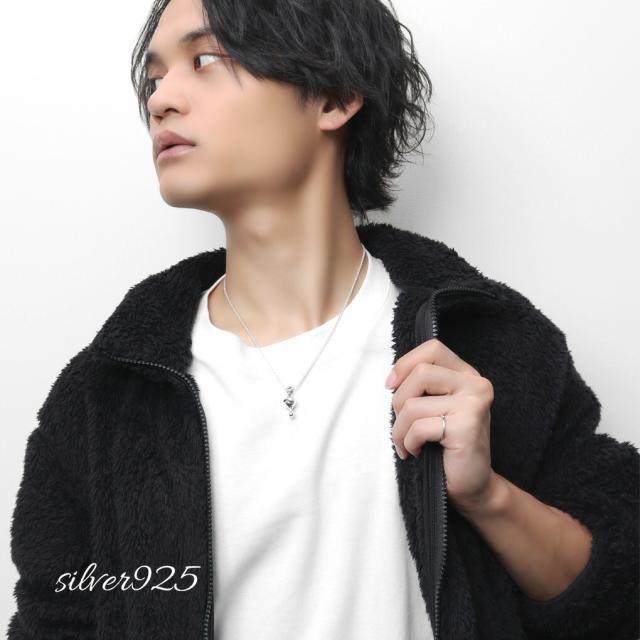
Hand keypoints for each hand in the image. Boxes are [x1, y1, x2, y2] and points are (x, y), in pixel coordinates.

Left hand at [387, 338, 495, 507]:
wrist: (473, 486)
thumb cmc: (447, 447)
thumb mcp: (434, 408)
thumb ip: (421, 387)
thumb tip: (392, 379)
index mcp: (467, 375)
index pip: (432, 349)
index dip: (405, 364)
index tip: (391, 386)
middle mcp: (475, 385)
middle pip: (419, 373)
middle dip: (398, 402)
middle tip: (402, 424)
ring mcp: (474, 404)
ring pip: (413, 404)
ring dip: (399, 429)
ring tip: (407, 443)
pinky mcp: (467, 426)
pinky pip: (418, 427)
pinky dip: (408, 442)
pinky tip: (416, 452)